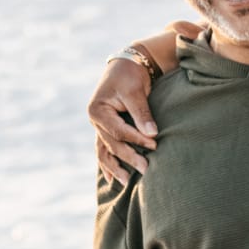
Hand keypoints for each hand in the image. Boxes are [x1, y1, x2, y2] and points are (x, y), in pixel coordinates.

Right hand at [90, 58, 157, 184]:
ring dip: (115, 167)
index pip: (118, 131)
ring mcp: (99, 126)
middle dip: (129, 157)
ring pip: (105, 151)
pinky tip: (111, 178)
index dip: (136, 139)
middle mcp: (95, 120)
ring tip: (126, 182)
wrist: (126, 66)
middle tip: (146, 169)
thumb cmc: (130, 75)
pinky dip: (107, 164)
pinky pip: (104, 149)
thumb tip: (151, 134)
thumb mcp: (135, 91)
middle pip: (112, 144)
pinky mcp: (106, 129)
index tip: (154, 145)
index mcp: (98, 110)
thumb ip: (141, 113)